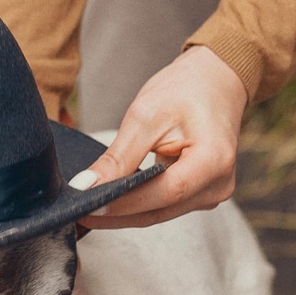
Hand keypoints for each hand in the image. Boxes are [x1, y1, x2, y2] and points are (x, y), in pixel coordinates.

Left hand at [73, 46, 250, 229]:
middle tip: (77, 212)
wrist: (215, 81)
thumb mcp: (145, 115)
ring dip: (124, 211)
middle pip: (160, 209)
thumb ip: (118, 157)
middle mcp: (218, 185)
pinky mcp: (202, 194)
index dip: (122, 204)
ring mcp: (212, 193)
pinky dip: (138, 203)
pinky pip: (164, 204)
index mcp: (213, 162)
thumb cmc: (185, 89)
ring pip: (159, 212)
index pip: (162, 194)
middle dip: (117, 213)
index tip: (86, 207)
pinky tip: (111, 200)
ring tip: (88, 207)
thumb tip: (87, 187)